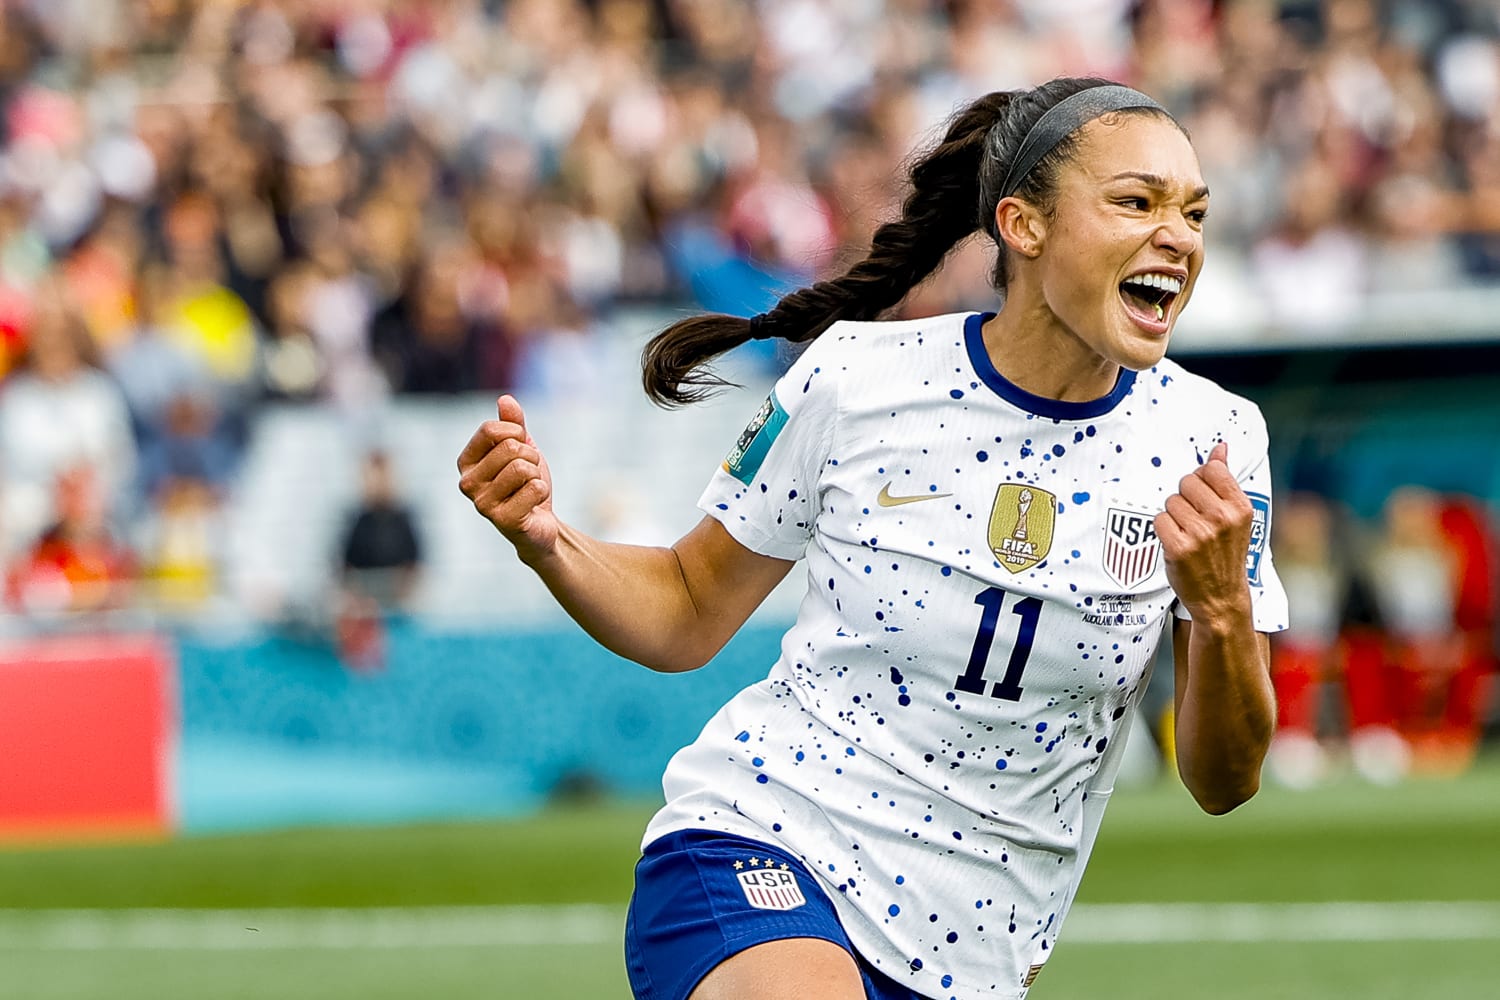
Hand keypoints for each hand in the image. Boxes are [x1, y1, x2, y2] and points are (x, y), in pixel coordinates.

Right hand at [457, 395, 558, 562]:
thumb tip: (505, 399)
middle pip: (509, 448)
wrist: (539, 523)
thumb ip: (514, 424)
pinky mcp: (503, 520)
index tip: (522, 446)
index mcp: (466, 462)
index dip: (516, 432)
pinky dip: (542, 492)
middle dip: (530, 456)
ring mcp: (482, 504)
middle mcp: (467, 483)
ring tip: (529, 488)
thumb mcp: (522, 448)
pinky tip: (534, 504)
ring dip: (536, 475)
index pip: (490, 429)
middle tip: (529, 473)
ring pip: (523, 468)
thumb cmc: (525, 483)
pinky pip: (534, 488)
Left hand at [1154, 441, 1252, 622]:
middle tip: (1194, 521)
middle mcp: (1223, 518)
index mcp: (1241, 507)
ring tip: (1187, 534)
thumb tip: (1220, 447)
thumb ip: (1225, 479)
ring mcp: (1200, 534)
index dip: (1201, 482)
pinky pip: (1158, 520)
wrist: (1221, 597)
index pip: (1210, 470)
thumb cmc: (1226, 553)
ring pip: (1170, 502)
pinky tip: (1176, 542)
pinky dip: (1163, 530)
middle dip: (1185, 499)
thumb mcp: (1235, 516)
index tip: (1204, 499)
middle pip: (1186, 483)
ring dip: (1173, 516)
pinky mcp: (1178, 547)